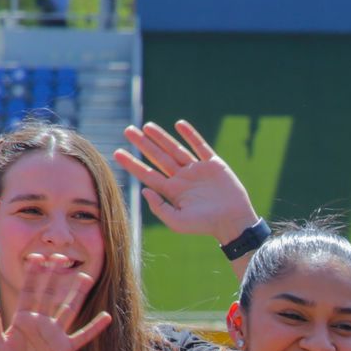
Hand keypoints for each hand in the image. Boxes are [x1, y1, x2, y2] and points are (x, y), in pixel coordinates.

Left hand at [0, 253, 110, 350]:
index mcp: (22, 318)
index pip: (29, 291)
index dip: (33, 275)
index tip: (37, 257)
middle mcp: (40, 322)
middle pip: (50, 294)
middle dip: (55, 276)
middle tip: (61, 257)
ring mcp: (54, 334)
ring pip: (68, 309)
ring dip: (77, 294)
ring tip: (86, 277)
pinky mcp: (65, 349)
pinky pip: (82, 336)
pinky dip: (94, 327)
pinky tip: (106, 317)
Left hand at [113, 120, 258, 244]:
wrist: (233, 221)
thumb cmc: (205, 225)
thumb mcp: (177, 222)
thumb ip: (159, 207)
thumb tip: (144, 190)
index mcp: (172, 191)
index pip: (148, 174)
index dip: (132, 164)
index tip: (117, 152)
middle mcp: (182, 178)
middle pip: (158, 157)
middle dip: (143, 144)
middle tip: (127, 130)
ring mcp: (197, 170)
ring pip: (175, 149)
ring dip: (161, 137)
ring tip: (146, 126)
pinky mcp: (214, 165)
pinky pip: (200, 146)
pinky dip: (191, 135)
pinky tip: (179, 124)